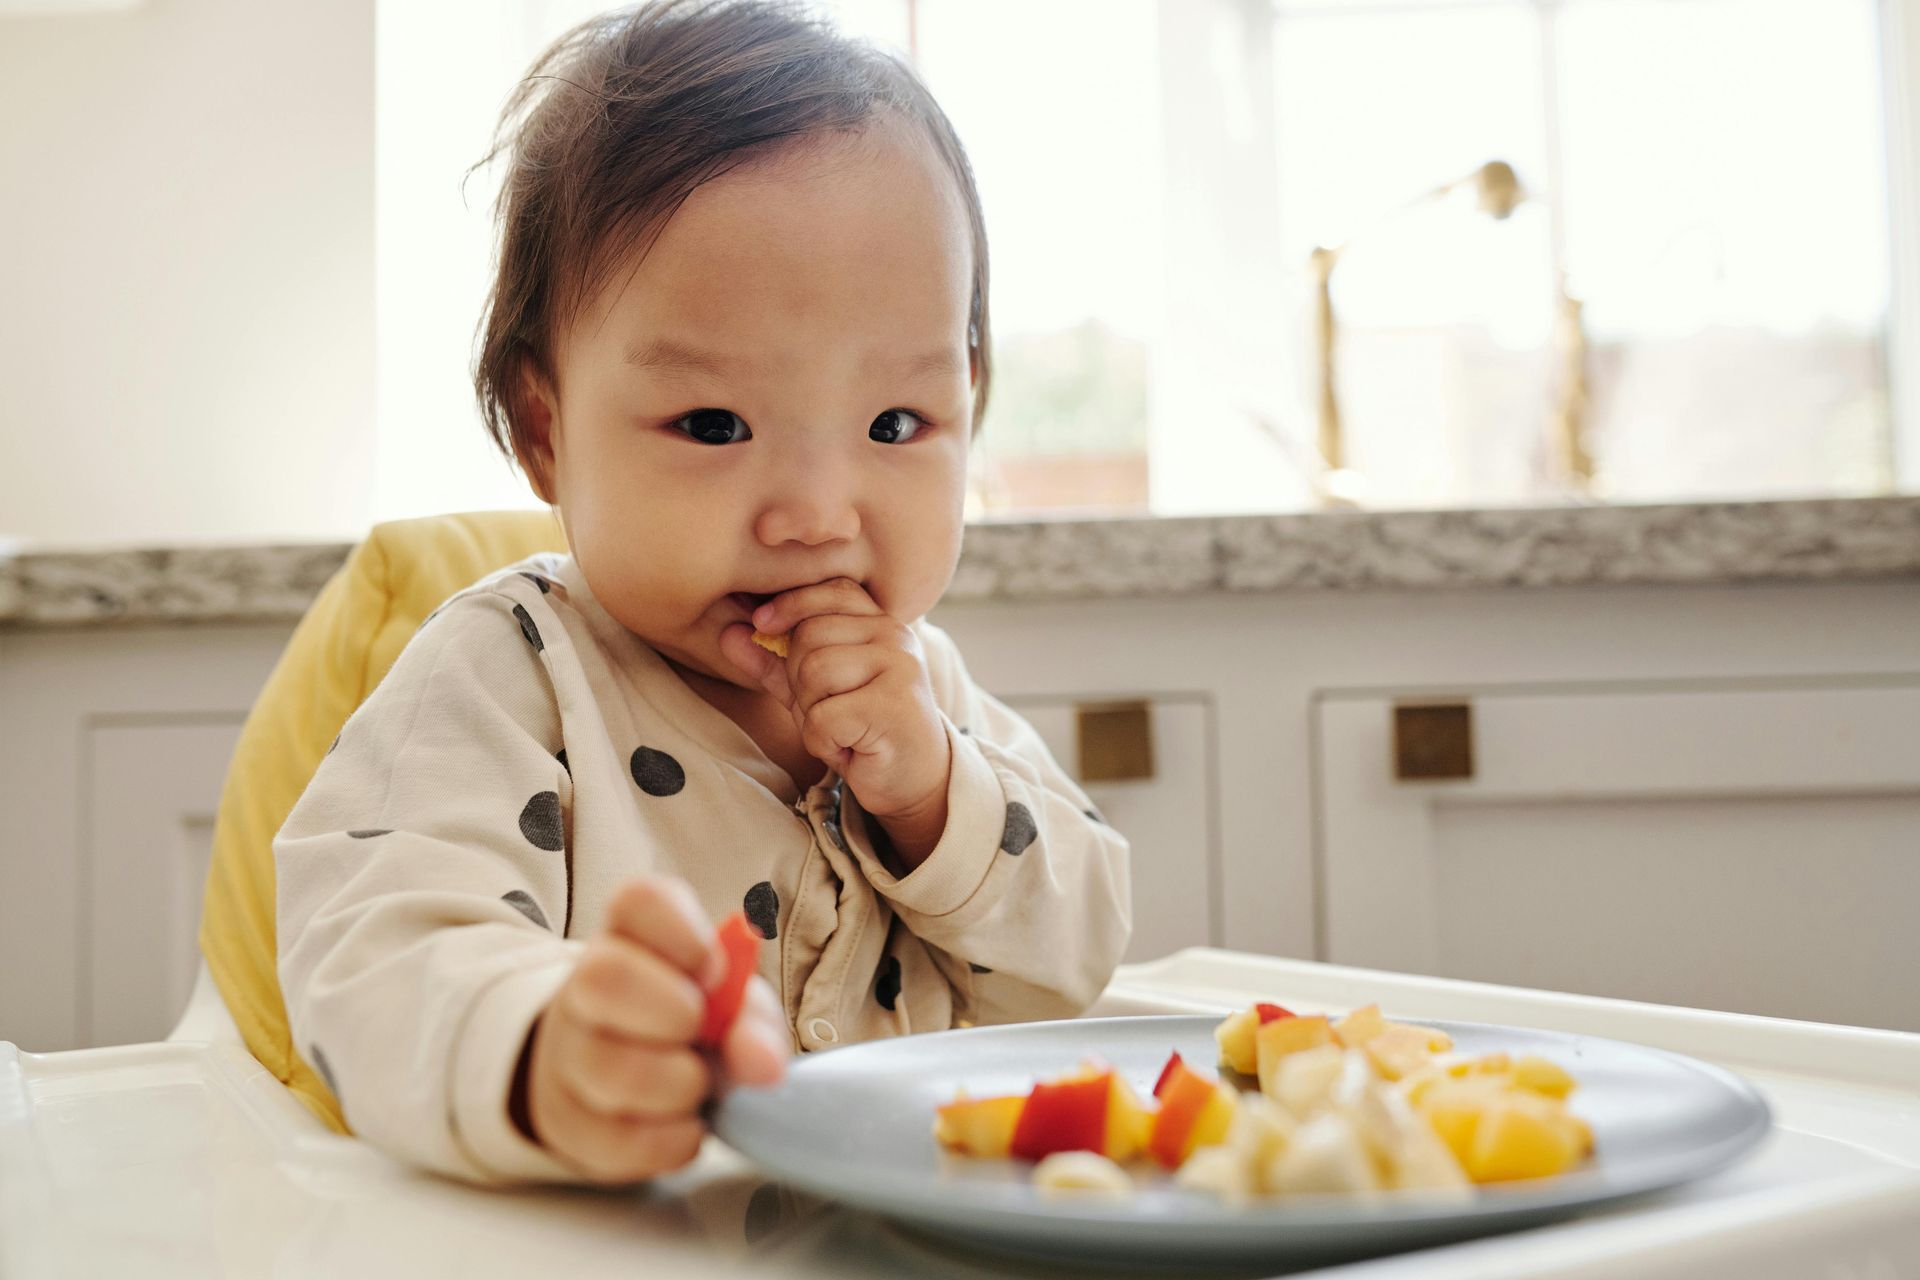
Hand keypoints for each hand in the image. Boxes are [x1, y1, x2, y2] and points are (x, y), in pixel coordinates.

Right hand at [517, 877, 787, 1182]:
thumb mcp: (731, 1007)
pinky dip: (668, 1140)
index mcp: (631, 935)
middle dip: (674, 1012)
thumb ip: (754, 1023)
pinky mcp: (565, 1122)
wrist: (622, 1080)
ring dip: (678, 1086)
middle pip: (603, 977)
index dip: (682, 931)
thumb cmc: (685, 1024)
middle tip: (700, 1031)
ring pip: (610, 1069)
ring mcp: (567, 1055)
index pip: (639, 901)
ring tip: (697, 1085)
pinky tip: (683, 1125)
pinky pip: (614, 1139)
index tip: (714, 968)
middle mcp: (586, 986)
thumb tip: (763, 1063)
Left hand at [718, 578, 951, 862]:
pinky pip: (823, 717)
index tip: (762, 623)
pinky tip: (849, 747)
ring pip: (814, 673)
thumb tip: (728, 632)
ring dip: (812, 714)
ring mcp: (899, 669)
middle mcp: (895, 637)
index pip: (831, 590)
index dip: (791, 602)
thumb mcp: (813, 690)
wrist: (913, 779)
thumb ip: (775, 660)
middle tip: (825, 709)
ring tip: (840, 728)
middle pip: (810, 636)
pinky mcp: (893, 707)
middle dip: (799, 680)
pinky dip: (823, 742)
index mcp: (880, 623)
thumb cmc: (860, 728)